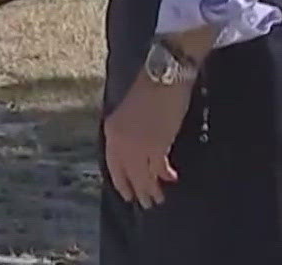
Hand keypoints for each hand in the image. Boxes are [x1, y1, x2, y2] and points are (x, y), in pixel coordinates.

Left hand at [102, 71, 191, 207]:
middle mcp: (119, 141)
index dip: (121, 182)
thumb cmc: (148, 90)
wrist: (163, 78)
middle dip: (136, 190)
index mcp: (110, 130)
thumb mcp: (128, 113)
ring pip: (142, 175)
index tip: (127, 194)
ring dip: (151, 189)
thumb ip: (127, 133)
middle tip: (144, 203)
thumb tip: (137, 153)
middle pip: (127, 174)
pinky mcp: (156, 146)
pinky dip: (164, 175)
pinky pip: (158, 167)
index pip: (112, 165)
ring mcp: (137, 145)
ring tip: (158, 199)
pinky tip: (171, 179)